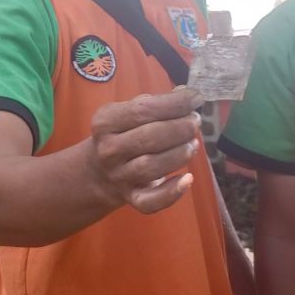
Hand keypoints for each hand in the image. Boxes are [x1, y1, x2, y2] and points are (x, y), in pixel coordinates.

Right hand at [87, 86, 203, 213]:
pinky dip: (171, 193)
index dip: (174, 103)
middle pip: (149, 137)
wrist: (99, 172)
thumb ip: (155, 103)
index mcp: (105, 122)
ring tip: (193, 144)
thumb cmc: (122, 134)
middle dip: (179, 128)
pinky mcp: (131, 198)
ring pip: (151, 166)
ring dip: (179, 154)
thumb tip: (186, 93)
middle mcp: (108, 149)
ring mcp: (118, 176)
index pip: (142, 110)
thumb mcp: (128, 113)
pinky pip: (150, 201)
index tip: (196, 98)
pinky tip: (188, 179)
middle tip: (195, 122)